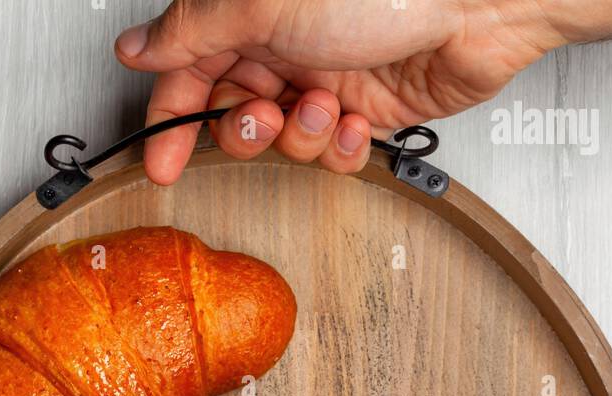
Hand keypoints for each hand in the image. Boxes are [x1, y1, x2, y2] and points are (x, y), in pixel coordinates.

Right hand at [113, 0, 611, 185]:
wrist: (476, 8)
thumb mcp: (265, 2)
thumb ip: (194, 32)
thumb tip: (135, 47)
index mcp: (251, 11)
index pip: (189, 70)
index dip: (171, 118)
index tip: (159, 163)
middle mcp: (284, 42)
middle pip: (233, 112)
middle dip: (245, 130)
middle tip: (264, 121)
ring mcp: (324, 78)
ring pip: (283, 140)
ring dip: (301, 135)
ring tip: (325, 106)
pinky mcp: (364, 112)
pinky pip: (331, 152)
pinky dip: (341, 146)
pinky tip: (357, 121)